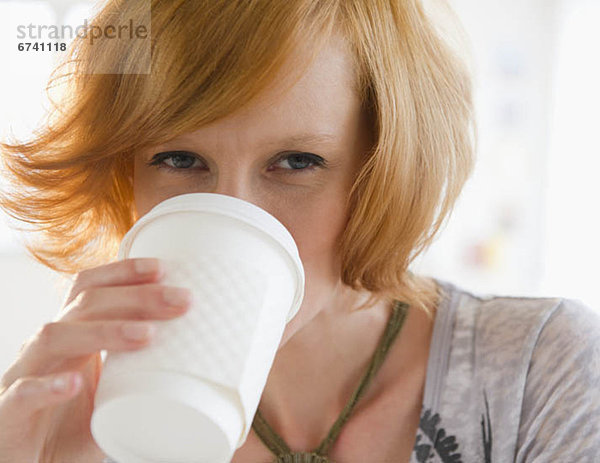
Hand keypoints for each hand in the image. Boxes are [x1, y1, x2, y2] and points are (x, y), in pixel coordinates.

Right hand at [0, 258, 191, 461]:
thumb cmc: (73, 425)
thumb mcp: (113, 391)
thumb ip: (142, 373)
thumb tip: (199, 357)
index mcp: (70, 336)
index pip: (90, 289)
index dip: (122, 273)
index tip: (163, 269)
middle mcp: (45, 349)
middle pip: (84, 305)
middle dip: (135, 297)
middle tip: (180, 300)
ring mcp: (24, 377)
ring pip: (55, 337)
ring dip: (104, 331)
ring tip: (149, 335)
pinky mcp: (9, 414)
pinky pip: (22, 394)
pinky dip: (47, 387)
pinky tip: (76, 384)